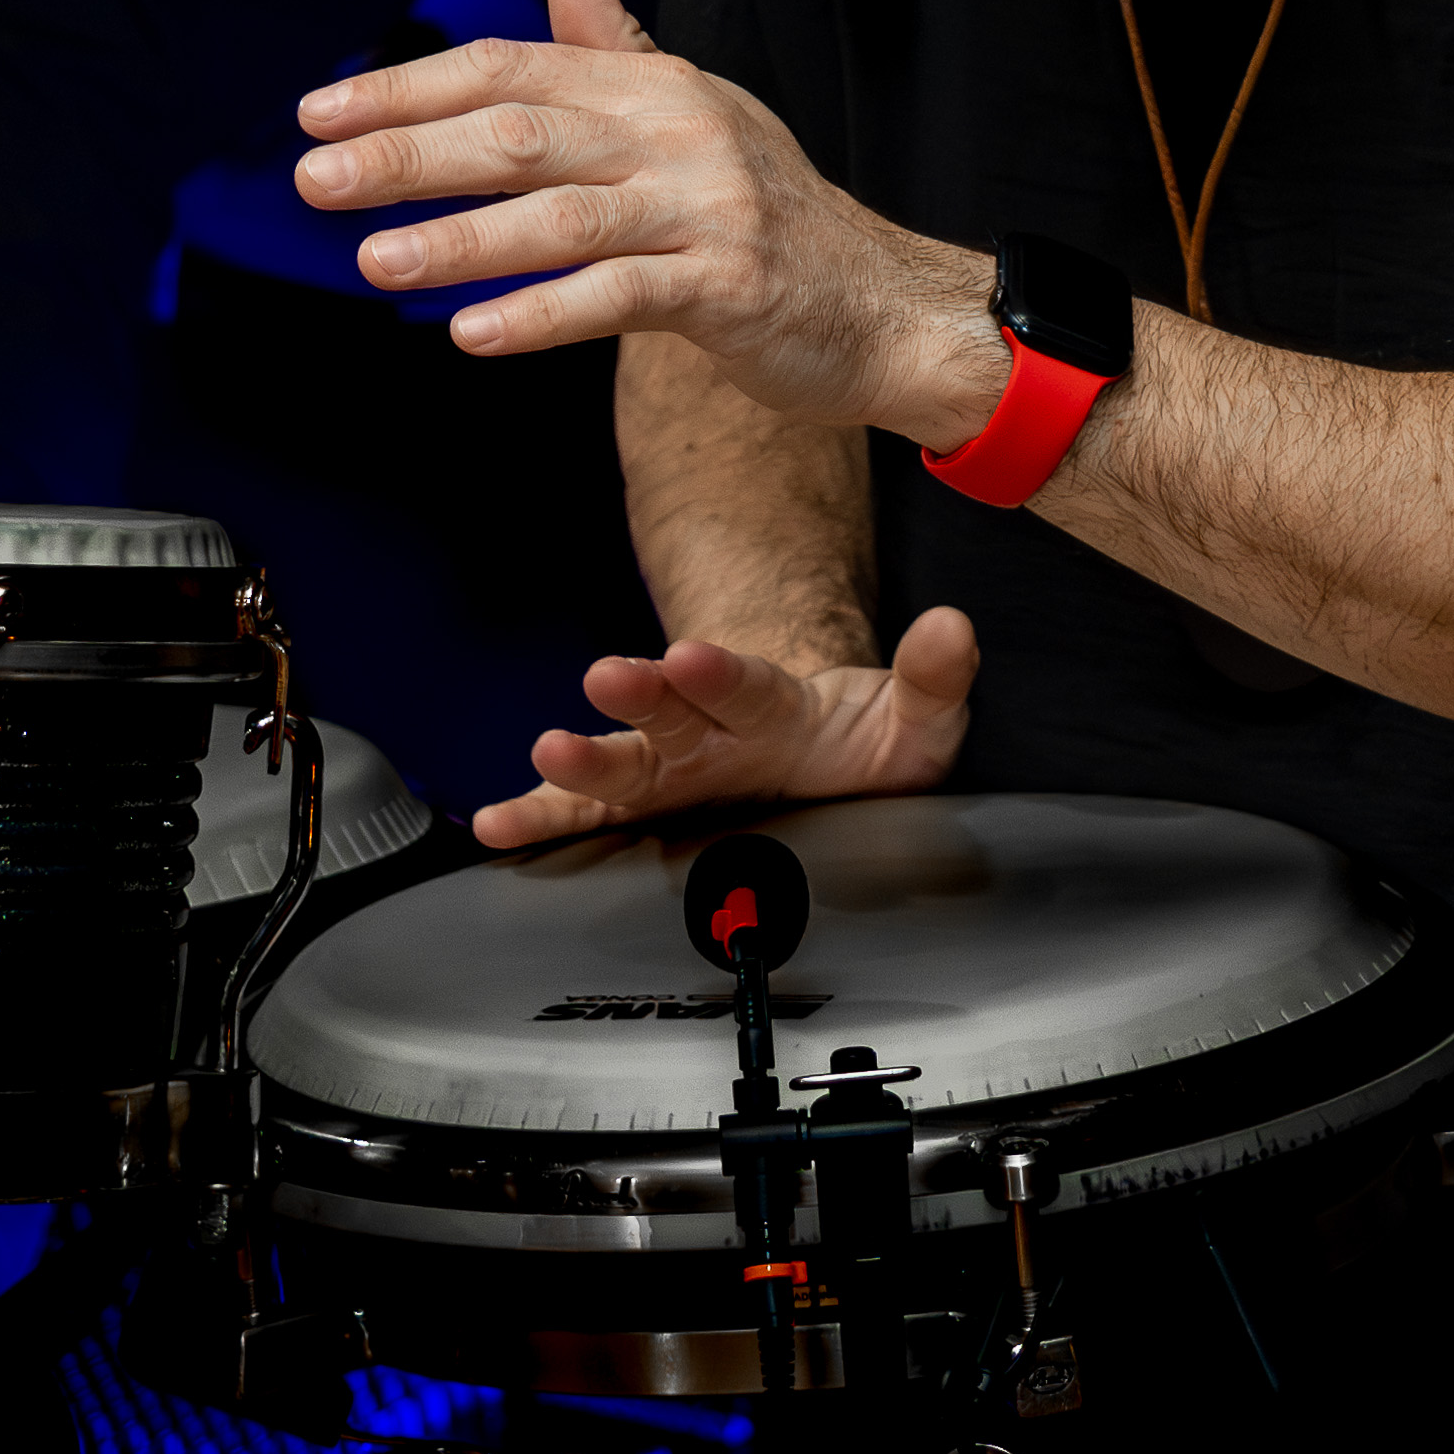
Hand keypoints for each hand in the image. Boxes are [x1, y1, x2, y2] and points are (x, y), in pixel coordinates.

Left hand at [293, 0, 1007, 447]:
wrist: (881, 301)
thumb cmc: (770, 210)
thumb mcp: (690, 110)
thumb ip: (613, 41)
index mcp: (652, 86)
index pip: (510, 70)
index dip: (409, 89)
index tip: (319, 115)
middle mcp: (675, 132)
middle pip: (521, 131)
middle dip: (409, 153)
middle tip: (315, 180)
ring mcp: (705, 207)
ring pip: (562, 215)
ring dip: (460, 239)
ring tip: (376, 262)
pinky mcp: (728, 286)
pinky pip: (621, 297)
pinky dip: (544, 312)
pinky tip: (474, 335)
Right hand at [470, 608, 978, 848]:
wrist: (819, 752)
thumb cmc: (858, 737)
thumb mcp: (914, 713)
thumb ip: (933, 676)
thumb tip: (954, 628)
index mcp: (773, 704)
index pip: (747, 683)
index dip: (722, 672)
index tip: (693, 654)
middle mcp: (711, 731)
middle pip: (670, 709)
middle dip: (640, 695)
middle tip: (609, 677)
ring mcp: (674, 767)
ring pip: (623, 760)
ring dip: (584, 755)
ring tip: (548, 747)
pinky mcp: (649, 805)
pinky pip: (587, 814)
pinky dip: (542, 818)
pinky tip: (500, 826)